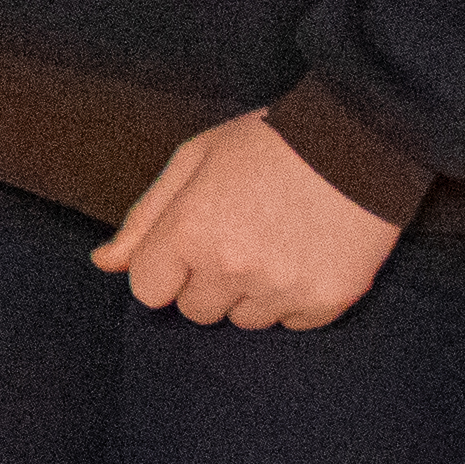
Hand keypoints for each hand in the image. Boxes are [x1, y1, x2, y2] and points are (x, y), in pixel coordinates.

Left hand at [95, 112, 402, 328]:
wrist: (361, 139)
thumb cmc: (269, 142)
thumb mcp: (195, 160)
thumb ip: (146, 217)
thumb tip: (103, 262)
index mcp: (191, 230)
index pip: (147, 289)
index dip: (164, 267)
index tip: (188, 245)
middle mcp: (233, 267)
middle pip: (194, 309)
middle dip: (207, 280)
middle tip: (238, 235)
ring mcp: (282, 288)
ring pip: (242, 320)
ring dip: (250, 292)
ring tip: (275, 241)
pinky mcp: (326, 300)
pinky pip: (290, 324)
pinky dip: (294, 299)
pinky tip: (305, 254)